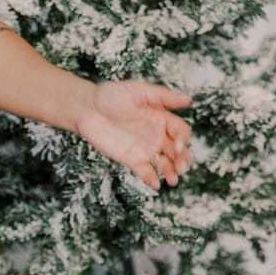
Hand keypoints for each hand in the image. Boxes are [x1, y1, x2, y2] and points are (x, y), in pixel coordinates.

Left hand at [76, 80, 191, 189]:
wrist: (87, 109)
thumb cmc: (112, 95)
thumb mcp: (139, 91)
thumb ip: (163, 97)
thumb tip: (188, 100)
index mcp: (161, 118)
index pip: (181, 131)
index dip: (183, 139)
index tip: (178, 145)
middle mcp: (156, 135)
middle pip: (177, 151)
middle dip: (182, 159)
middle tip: (180, 166)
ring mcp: (145, 148)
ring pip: (165, 164)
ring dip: (172, 172)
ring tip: (173, 180)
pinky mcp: (132, 160)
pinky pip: (146, 172)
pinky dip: (152, 179)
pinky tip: (156, 184)